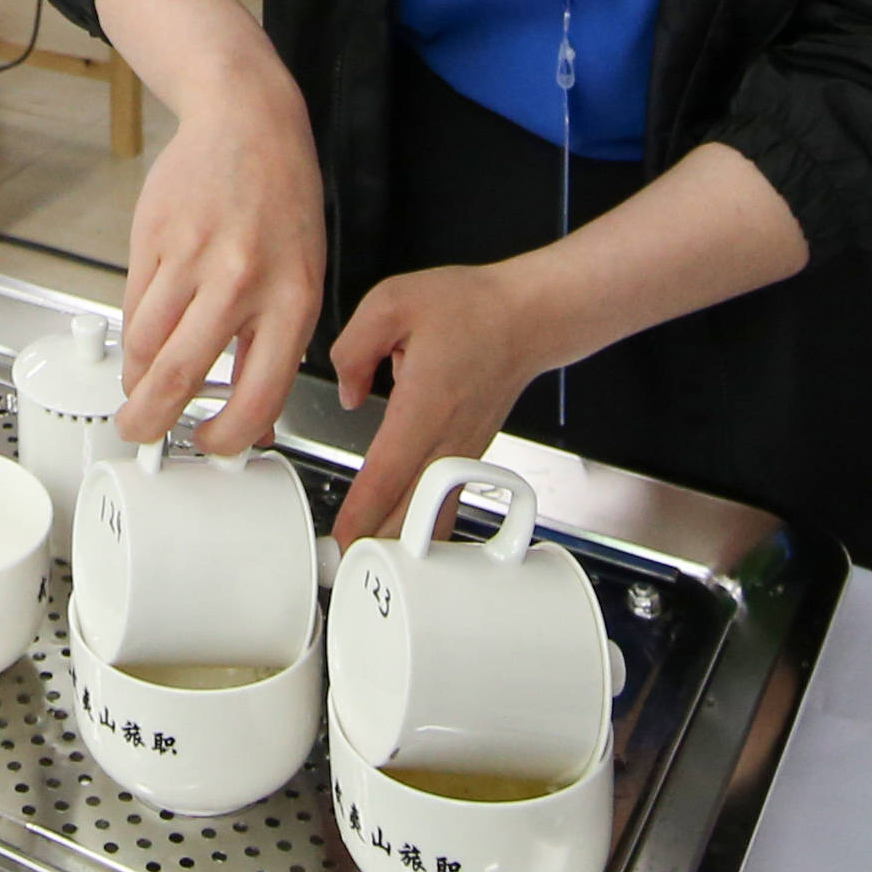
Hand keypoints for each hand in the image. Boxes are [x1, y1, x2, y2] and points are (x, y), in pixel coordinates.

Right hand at [118, 69, 325, 456]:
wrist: (248, 123)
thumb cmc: (281, 202)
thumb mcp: (302, 277)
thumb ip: (276, 346)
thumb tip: (251, 415)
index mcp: (292, 301)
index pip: (258, 394)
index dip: (227, 436)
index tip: (211, 446)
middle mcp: (242, 282)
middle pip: (180, 374)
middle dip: (151, 420)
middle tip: (140, 433)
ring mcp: (192, 258)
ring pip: (144, 343)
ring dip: (133, 378)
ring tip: (136, 388)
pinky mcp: (154, 238)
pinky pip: (132, 305)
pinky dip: (132, 333)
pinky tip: (141, 340)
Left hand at [325, 261, 566, 543]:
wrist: (527, 316)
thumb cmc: (468, 307)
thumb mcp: (391, 303)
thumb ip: (354, 349)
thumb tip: (350, 394)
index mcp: (426, 402)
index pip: (390, 470)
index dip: (366, 511)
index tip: (345, 540)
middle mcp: (450, 434)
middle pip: (414, 506)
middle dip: (382, 543)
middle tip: (347, 568)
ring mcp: (466, 447)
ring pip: (435, 508)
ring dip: (406, 538)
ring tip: (371, 561)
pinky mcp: (472, 448)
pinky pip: (448, 495)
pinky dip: (426, 519)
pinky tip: (407, 535)